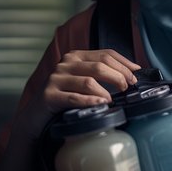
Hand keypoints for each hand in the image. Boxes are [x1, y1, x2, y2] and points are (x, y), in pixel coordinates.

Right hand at [22, 49, 139, 134]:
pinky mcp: (48, 96)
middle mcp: (65, 64)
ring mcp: (55, 79)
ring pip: (88, 81)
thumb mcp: (82, 80)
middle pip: (100, 66)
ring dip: (105, 91)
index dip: (124, 64)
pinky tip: (99, 104)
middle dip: (118, 76)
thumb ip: (101, 73)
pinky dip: (90, 101)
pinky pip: (74, 97)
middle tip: (127, 88)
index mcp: (76, 56)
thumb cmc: (64, 97)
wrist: (36, 116)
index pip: (106, 54)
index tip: (135, 75)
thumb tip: (133, 72)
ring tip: (112, 99)